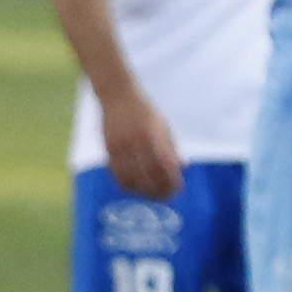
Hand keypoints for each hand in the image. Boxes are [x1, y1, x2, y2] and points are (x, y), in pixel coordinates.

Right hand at [98, 86, 184, 203]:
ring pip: (132, 178)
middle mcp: (137, 141)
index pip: (166, 165)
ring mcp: (121, 146)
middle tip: (167, 196)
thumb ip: (171, 146)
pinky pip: (117, 173)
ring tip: (152, 195)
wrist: (117, 95)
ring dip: (143, 190)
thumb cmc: (144, 110)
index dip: (172, 180)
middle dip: (160, 189)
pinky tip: (135, 188)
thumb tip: (182, 167)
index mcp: (154, 134)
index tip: (178, 189)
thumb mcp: (163, 125)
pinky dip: (127, 184)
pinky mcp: (109, 149)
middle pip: (150, 174)